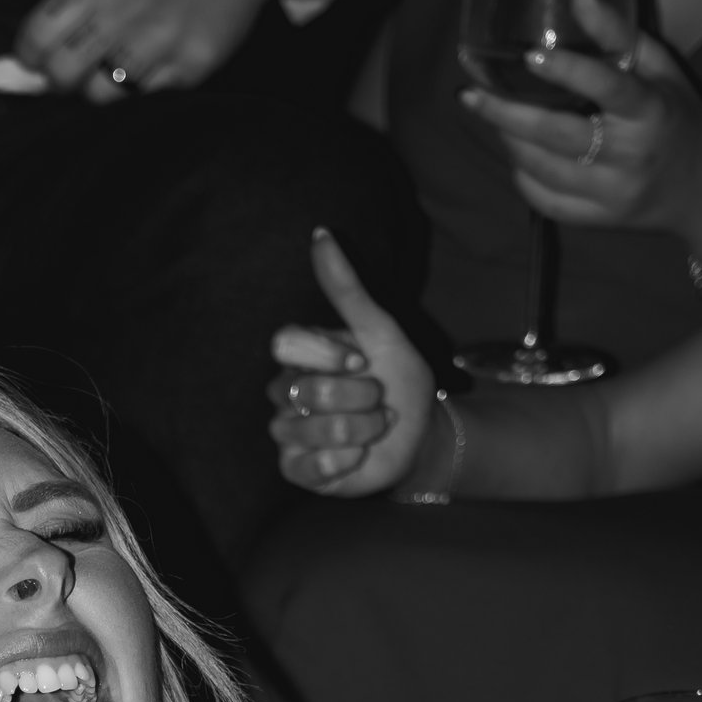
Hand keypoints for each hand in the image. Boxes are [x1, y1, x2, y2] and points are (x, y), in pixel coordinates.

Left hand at [17, 0, 300, 98]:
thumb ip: (73, 4)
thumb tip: (32, 60)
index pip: (37, 37)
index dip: (29, 57)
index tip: (35, 59)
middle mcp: (127, 8)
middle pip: (63, 75)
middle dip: (60, 79)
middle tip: (72, 70)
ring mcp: (162, 39)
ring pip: (101, 95)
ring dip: (101, 86)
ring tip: (116, 62)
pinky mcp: (192, 64)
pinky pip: (146, 97)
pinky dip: (142, 86)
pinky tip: (155, 59)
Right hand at [269, 229, 436, 496]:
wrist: (416, 433)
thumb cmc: (396, 378)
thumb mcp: (379, 329)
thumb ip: (346, 287)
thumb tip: (320, 232)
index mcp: (299, 356)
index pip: (287, 343)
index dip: (327, 355)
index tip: (361, 362)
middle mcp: (285, 392)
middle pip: (304, 390)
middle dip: (357, 397)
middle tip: (376, 400)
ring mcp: (287, 433)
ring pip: (311, 429)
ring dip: (360, 429)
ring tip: (374, 427)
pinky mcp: (294, 469)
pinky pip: (310, 466)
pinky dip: (346, 460)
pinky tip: (358, 455)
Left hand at [460, 0, 701, 238]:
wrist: (701, 190)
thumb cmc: (676, 116)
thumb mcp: (659, 69)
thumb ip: (618, 33)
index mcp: (651, 111)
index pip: (607, 87)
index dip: (569, 71)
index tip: (529, 55)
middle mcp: (631, 156)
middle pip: (559, 136)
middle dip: (507, 115)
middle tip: (470, 96)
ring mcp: (612, 194)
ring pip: (544, 170)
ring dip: (509, 141)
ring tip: (490, 115)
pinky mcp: (596, 220)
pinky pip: (544, 200)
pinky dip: (522, 175)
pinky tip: (515, 151)